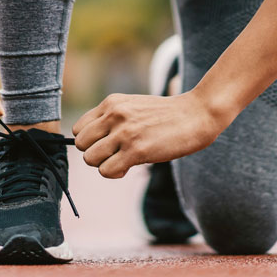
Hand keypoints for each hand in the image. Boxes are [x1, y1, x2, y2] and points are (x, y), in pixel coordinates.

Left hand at [72, 90, 225, 178]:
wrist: (197, 114)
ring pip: (90, 159)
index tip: (107, 144)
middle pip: (80, 145)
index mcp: (111, 103)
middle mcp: (114, 115)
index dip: (91, 141)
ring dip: (105, 164)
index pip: (79, 129)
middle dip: (95, 154)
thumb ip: (112, 120)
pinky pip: (106, 171)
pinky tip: (131, 166)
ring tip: (124, 159)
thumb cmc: (166, 116)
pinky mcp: (136, 150)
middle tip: (115, 153)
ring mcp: (124, 133)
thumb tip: (93, 146)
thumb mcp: (133, 107)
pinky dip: (116, 173)